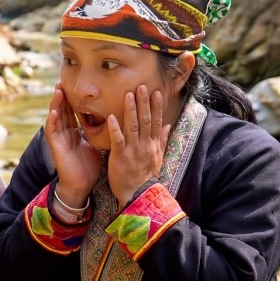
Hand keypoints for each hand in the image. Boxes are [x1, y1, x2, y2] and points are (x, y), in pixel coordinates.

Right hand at [43, 83, 102, 206]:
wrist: (81, 184)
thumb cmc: (88, 165)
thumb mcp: (94, 143)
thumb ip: (97, 131)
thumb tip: (110, 118)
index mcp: (74, 131)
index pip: (72, 111)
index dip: (73, 99)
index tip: (76, 85)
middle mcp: (65, 133)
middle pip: (63, 110)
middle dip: (62, 96)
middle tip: (63, 81)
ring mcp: (59, 139)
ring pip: (56, 117)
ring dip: (55, 104)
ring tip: (57, 90)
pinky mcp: (55, 147)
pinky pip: (51, 132)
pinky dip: (52, 121)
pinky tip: (54, 112)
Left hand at [107, 85, 171, 205]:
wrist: (138, 194)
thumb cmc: (145, 176)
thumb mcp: (158, 157)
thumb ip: (162, 140)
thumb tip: (167, 125)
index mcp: (153, 144)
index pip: (156, 121)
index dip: (156, 106)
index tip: (156, 92)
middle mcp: (145, 144)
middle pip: (145, 120)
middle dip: (144, 102)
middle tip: (141, 86)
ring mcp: (133, 150)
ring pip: (133, 126)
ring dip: (131, 109)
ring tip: (128, 94)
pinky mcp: (121, 156)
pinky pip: (118, 140)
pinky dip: (115, 128)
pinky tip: (112, 116)